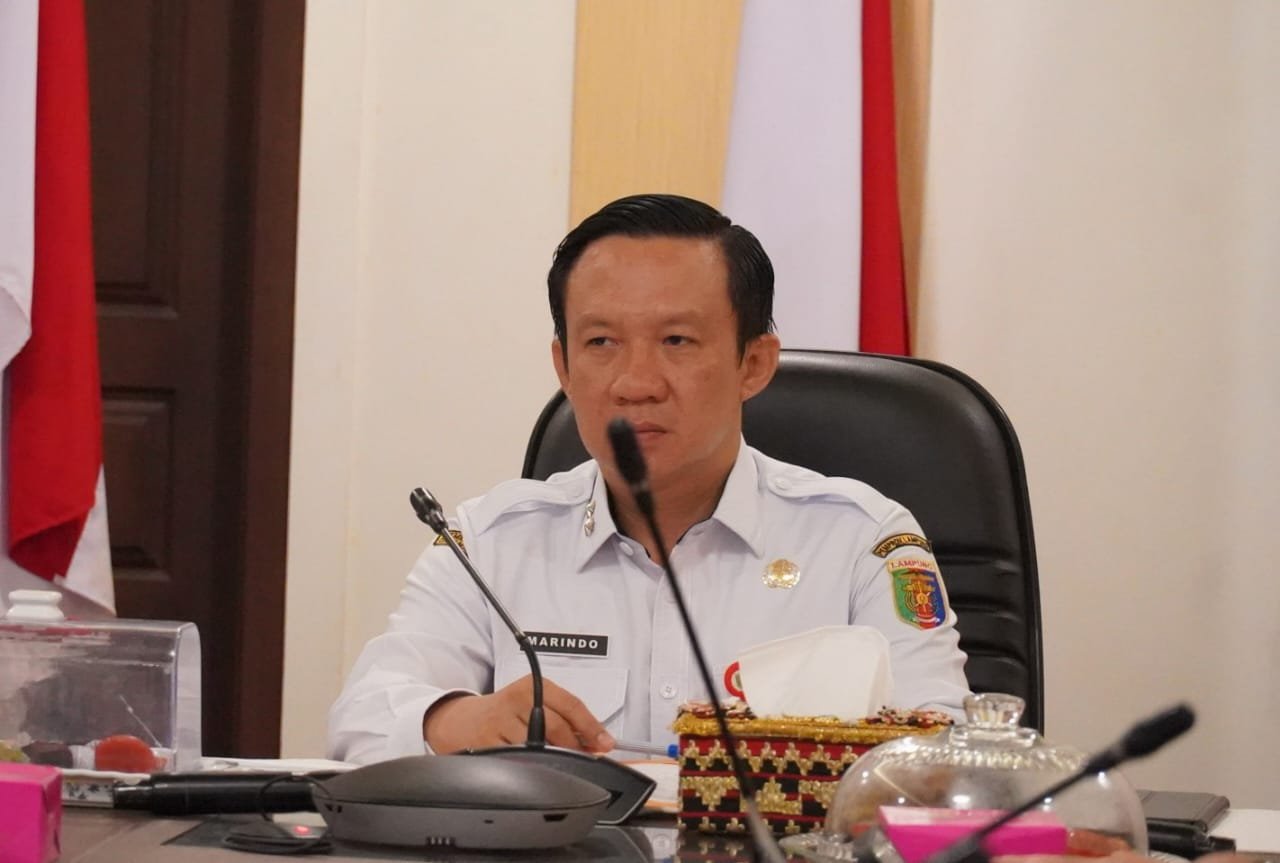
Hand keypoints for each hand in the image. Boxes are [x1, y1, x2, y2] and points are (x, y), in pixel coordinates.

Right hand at [422, 674, 614, 754]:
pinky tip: (529, 763)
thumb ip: (562, 716)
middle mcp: (517, 699)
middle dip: (576, 748)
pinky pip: (520, 759)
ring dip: (553, 759)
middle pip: (558, 728)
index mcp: (532, 685)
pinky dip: (531, 765)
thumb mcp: (532, 701)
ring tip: (552, 760)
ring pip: (540, 747)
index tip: (605, 743)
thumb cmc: (505, 713)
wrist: (460, 721)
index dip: (592, 727)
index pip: (571, 705)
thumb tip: (596, 740)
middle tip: (585, 758)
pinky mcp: (488, 743)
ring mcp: (501, 721)